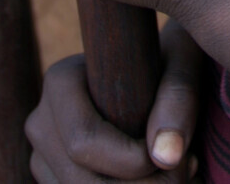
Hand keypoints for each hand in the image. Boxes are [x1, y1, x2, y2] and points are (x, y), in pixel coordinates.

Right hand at [27, 20, 201, 180]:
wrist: (159, 71)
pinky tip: (157, 180)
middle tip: (187, 175)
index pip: (84, 141)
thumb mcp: (184, 60)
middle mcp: (42, 121)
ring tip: (180, 176)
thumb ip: (179, 98)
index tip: (180, 161)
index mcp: (61, 82)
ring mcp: (42, 156)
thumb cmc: (173, 58)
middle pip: (79, 182)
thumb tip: (165, 156)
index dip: (134, 164)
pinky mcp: (55, 179)